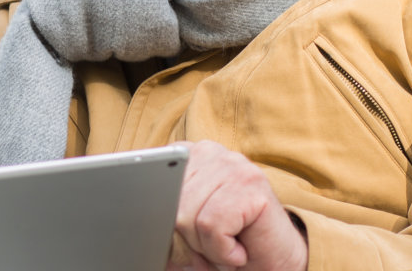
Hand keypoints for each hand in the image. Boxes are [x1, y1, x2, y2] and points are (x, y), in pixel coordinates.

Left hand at [164, 141, 307, 270]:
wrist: (275, 261)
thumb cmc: (230, 241)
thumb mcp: (188, 223)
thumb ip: (165, 211)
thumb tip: (136, 209)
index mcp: (190, 154)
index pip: (154, 179)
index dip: (162, 213)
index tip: (178, 226)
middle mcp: (211, 152)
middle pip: (172, 203)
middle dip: (189, 235)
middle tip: (215, 241)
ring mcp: (234, 165)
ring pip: (189, 216)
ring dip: (207, 245)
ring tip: (228, 244)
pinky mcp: (250, 185)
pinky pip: (211, 226)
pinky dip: (222, 250)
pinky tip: (238, 249)